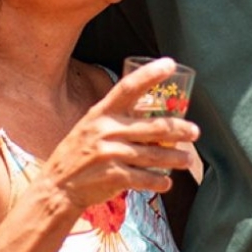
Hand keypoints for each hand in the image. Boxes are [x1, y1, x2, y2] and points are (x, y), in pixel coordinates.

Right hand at [40, 58, 200, 210]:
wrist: (57, 187)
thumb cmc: (78, 153)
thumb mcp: (90, 128)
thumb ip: (116, 120)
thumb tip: (150, 115)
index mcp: (101, 113)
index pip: (128, 87)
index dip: (150, 74)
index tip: (169, 64)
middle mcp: (106, 131)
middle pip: (153, 127)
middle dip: (179, 129)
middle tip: (194, 132)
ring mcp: (110, 154)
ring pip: (153, 154)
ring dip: (175, 158)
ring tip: (187, 159)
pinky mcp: (113, 177)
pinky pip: (144, 178)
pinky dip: (158, 181)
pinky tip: (166, 182)